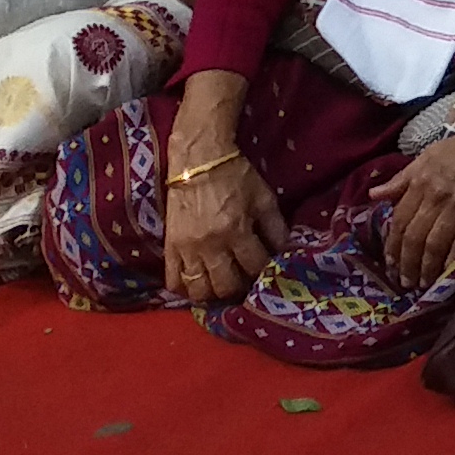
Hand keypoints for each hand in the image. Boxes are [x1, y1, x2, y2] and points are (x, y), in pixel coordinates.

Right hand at [163, 148, 288, 308]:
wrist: (198, 161)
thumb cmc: (236, 177)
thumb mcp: (264, 198)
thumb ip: (276, 228)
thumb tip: (285, 252)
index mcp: (236, 230)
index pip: (254, 266)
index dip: (264, 272)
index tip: (267, 271)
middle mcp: (210, 245)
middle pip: (225, 286)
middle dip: (239, 289)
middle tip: (244, 283)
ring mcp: (187, 249)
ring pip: (198, 290)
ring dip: (212, 293)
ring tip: (221, 287)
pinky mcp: (169, 247)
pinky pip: (172, 280)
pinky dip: (185, 289)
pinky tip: (197, 285)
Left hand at [382, 99, 454, 289]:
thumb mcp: (431, 154)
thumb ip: (403, 178)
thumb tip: (374, 196)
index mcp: (421, 178)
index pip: (399, 219)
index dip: (392, 246)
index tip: (390, 263)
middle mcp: (436, 193)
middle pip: (414, 236)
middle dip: (407, 263)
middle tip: (405, 282)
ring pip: (435, 243)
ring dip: (427, 267)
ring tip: (423, 282)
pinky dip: (453, 258)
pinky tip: (448, 271)